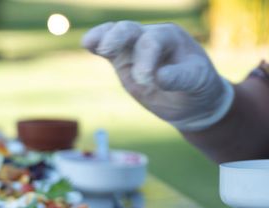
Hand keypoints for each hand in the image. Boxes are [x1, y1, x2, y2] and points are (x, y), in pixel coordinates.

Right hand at [82, 21, 233, 130]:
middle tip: (107, 50)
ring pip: (114, 35)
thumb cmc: (197, 86)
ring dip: (102, 37)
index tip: (145, 80)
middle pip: (129, 30)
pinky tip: (87, 44)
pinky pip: (106, 49)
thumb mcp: (197, 82)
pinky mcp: (122, 62)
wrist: (189, 100)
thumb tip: (160, 77)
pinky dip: (96, 45)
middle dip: (117, 38)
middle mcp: (150, 37)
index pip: (152, 41)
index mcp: (170, 37)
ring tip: (89, 43)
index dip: (145, 59)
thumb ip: (180, 78)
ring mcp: (134, 49)